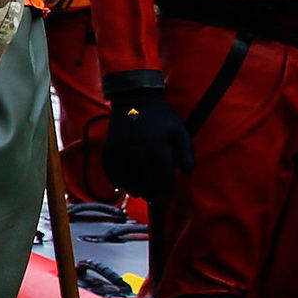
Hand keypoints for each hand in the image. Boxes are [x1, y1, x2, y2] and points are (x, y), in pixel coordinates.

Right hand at [102, 73, 194, 204]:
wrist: (135, 100)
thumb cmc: (161, 119)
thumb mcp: (179, 132)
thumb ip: (186, 153)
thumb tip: (188, 172)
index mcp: (158, 148)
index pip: (164, 177)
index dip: (167, 190)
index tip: (169, 194)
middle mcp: (139, 151)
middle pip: (144, 181)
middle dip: (151, 193)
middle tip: (155, 198)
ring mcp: (122, 150)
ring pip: (126, 178)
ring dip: (133, 189)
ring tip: (140, 194)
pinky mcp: (109, 148)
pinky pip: (110, 170)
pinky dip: (115, 180)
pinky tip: (121, 186)